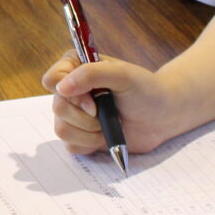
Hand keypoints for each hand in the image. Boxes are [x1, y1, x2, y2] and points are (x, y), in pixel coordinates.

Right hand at [42, 51, 183, 155]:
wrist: (162, 116)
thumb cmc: (145, 90)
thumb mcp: (122, 75)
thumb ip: (91, 74)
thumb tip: (61, 88)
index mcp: (75, 68)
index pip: (52, 80)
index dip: (69, 93)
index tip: (93, 100)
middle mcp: (71, 90)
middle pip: (57, 107)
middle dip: (85, 116)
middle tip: (106, 113)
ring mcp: (74, 114)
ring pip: (61, 129)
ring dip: (89, 132)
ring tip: (109, 125)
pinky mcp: (80, 135)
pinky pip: (71, 146)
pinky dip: (90, 144)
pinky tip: (105, 136)